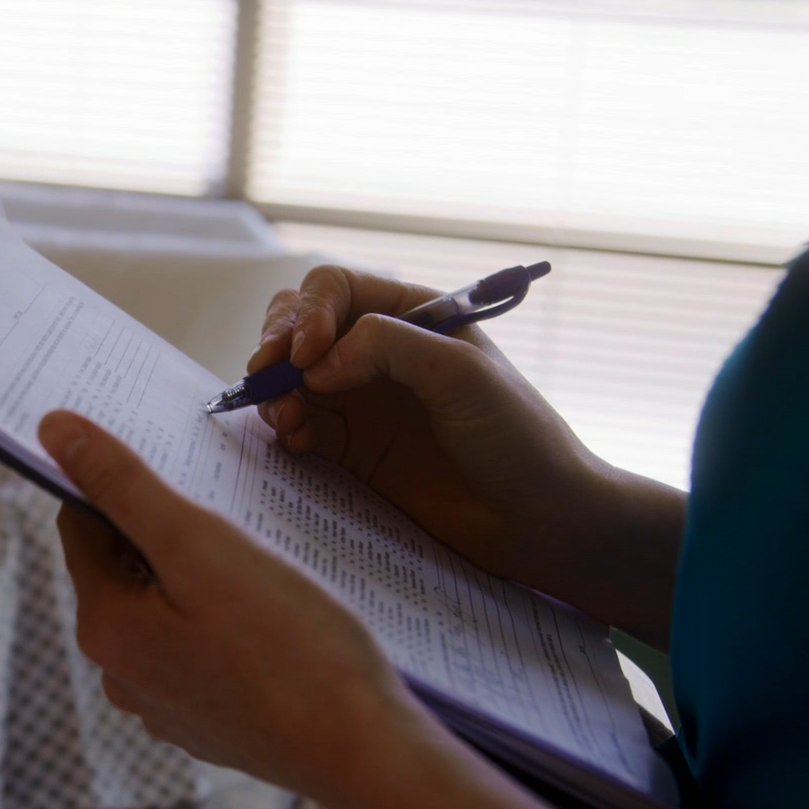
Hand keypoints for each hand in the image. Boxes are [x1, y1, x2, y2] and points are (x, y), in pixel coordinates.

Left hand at [37, 410, 443, 805]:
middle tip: (229, 515)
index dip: (121, 485)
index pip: (83, 525)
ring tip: (257, 569)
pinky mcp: (208, 724)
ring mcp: (164, 706)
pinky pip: (197, 651)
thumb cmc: (290, 643)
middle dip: (165, 534)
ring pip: (164, 611)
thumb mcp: (201, 545)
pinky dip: (221, 625)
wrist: (362, 748)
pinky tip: (270, 620)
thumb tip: (53, 430)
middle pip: (124, 570)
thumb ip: (125, 486)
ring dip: (197, 579)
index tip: (172, 462)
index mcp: (105, 627)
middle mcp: (120, 674)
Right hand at [251, 265, 683, 644]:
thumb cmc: (516, 435)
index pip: (333, 289)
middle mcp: (379, 352)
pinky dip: (284, 429)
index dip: (307, 314)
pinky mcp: (353, 453)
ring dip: (275, 392)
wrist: (539, 518)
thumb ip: (385, 346)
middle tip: (269, 379)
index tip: (305, 354)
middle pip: (299, 328)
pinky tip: (296, 442)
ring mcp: (362, 403)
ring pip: (290, 380)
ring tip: (287, 420)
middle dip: (276, 346)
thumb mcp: (459, 372)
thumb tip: (313, 363)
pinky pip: (299, 428)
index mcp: (410, 315)